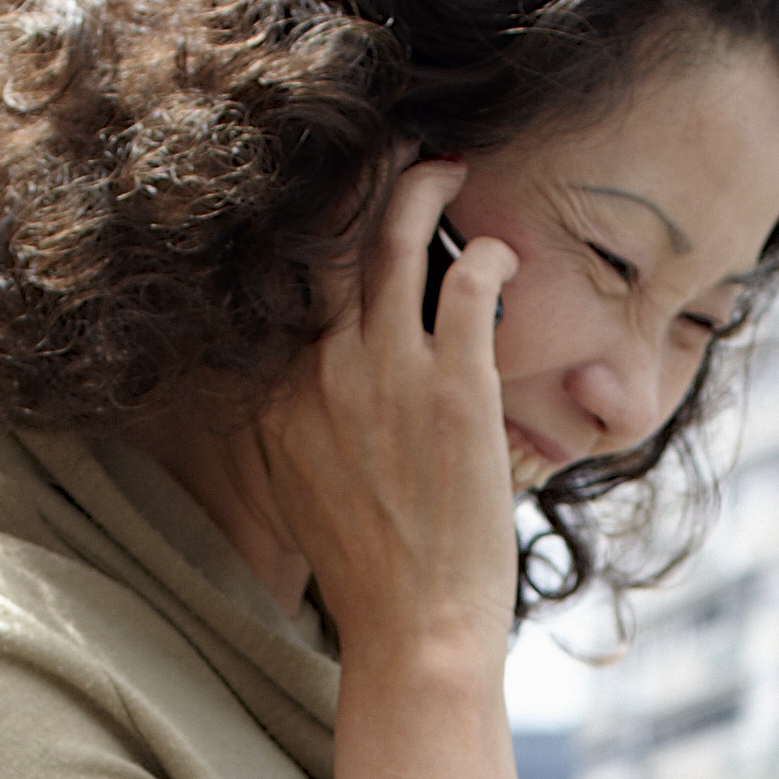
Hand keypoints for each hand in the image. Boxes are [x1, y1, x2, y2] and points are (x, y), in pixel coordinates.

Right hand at [225, 160, 521, 680]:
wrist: (416, 632)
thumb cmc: (374, 573)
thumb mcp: (306, 486)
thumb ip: (304, 421)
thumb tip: (314, 385)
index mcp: (277, 395)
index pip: (284, 279)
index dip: (312, 225)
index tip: (333, 198)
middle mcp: (318, 371)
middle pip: (329, 237)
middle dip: (362, 175)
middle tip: (394, 146)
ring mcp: (384, 374)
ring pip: (394, 239)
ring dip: (425, 189)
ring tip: (449, 167)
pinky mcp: (454, 386)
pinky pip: (468, 284)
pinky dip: (486, 258)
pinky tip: (500, 257)